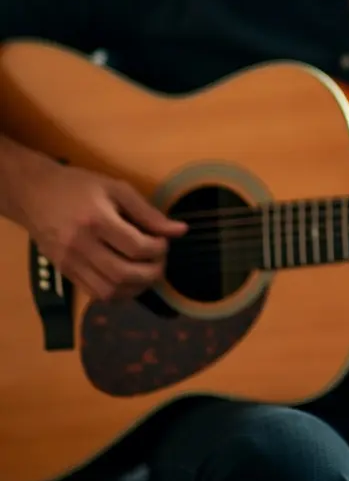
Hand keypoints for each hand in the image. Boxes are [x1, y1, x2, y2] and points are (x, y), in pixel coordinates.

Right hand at [19, 161, 186, 300]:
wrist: (35, 194)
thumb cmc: (80, 186)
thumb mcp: (117, 189)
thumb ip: (148, 212)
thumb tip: (180, 230)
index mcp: (97, 221)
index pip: (136, 247)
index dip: (159, 249)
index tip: (165, 242)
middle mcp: (81, 246)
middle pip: (123, 274)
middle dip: (152, 272)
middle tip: (161, 261)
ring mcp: (70, 263)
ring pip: (109, 291)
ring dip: (136, 287)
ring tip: (148, 271)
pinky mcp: (65, 272)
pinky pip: (95, 293)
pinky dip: (118, 292)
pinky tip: (129, 279)